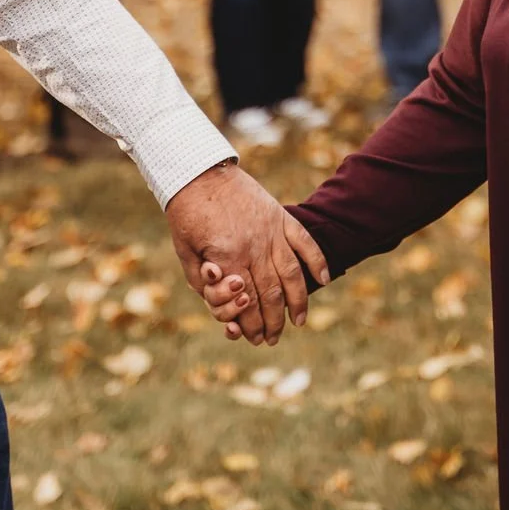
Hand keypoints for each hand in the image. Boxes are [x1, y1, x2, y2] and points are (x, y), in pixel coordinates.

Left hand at [165, 163, 328, 345]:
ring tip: (298, 322)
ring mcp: (271, 231)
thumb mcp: (184, 252)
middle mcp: (254, 247)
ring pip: (291, 274)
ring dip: (297, 302)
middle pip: (270, 294)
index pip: (245, 303)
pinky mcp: (280, 216)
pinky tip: (324, 279)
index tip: (253, 339)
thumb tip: (218, 304)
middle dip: (272, 322)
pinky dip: (317, 260)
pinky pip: (304, 241)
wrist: (198, 170)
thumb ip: (202, 281)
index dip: (250, 326)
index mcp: (228, 257)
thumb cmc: (186, 212)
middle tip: (273, 339)